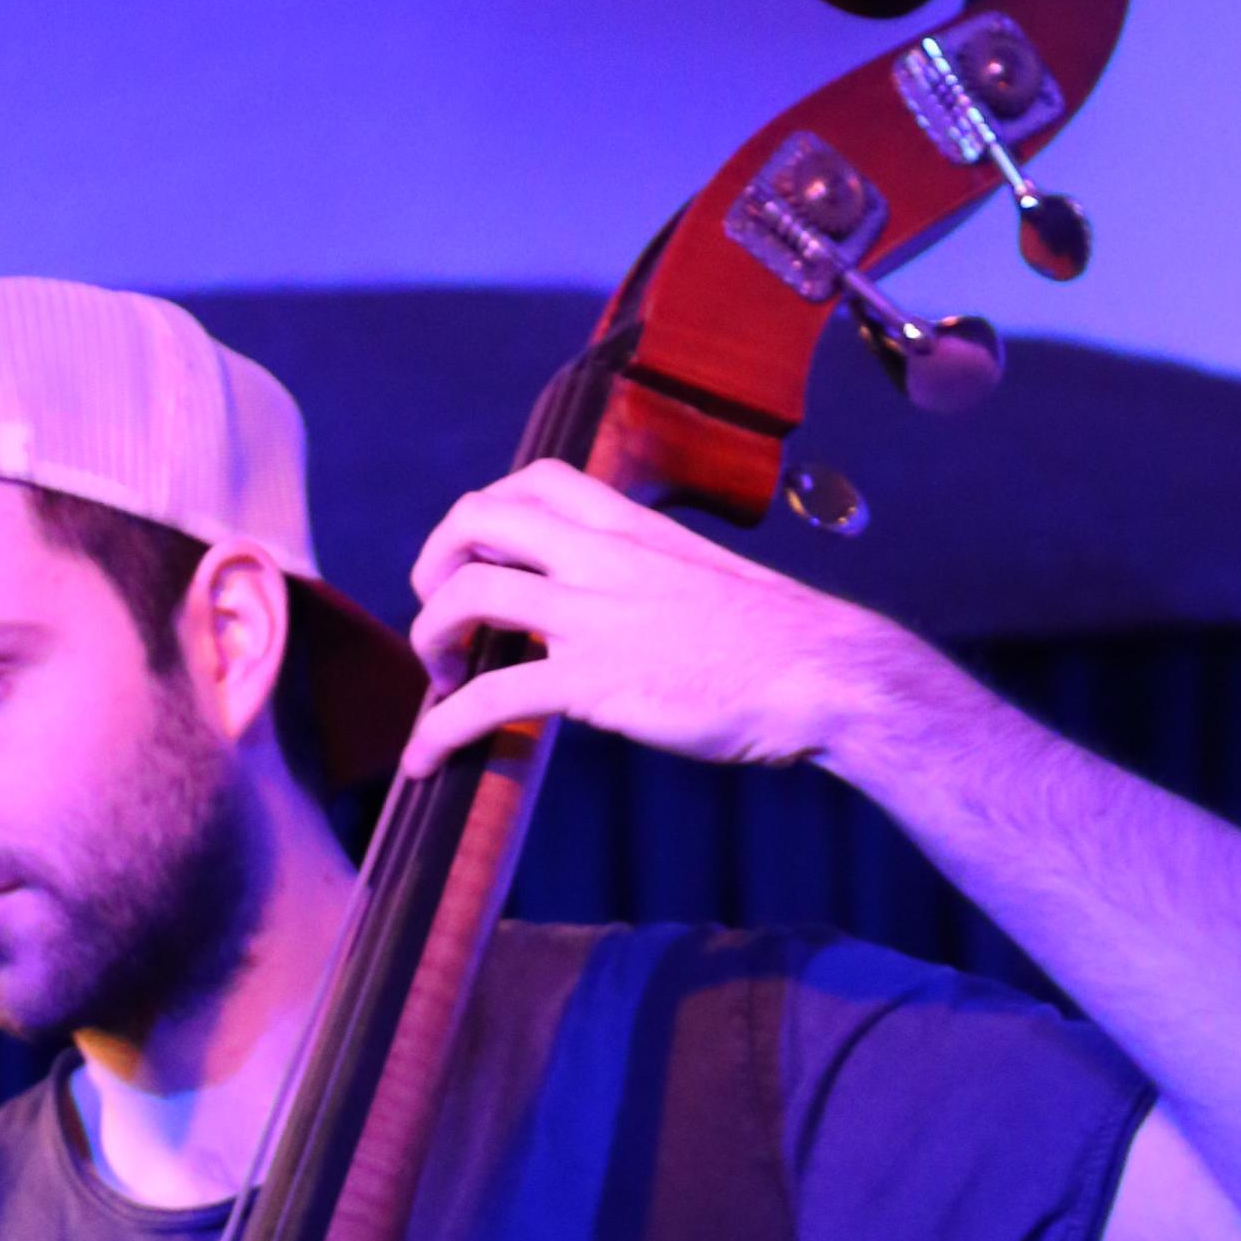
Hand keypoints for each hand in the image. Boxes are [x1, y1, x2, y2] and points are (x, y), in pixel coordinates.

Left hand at [404, 459, 901, 775]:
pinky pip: (487, 698)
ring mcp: (592, 615)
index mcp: (630, 526)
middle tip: (437, 615)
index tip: (475, 558)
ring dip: (429, 639)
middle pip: (477, 519)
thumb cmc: (774, 640)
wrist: (818, 673)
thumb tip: (616, 609)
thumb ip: (645, 579)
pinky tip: (422, 759)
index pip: (532, 481)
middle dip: (433, 563)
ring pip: (466, 597)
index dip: (482, 514)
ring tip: (437, 683)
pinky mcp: (590, 680)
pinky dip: (437, 730)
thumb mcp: (703, 578)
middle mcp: (601, 555)